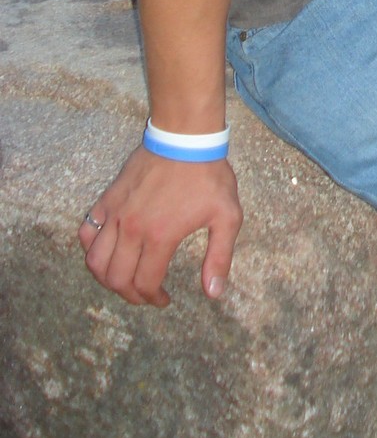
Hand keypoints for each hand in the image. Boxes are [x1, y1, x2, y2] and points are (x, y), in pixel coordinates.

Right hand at [78, 146, 242, 306]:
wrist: (185, 137)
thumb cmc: (208, 175)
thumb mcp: (226, 216)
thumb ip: (219, 257)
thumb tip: (213, 293)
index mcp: (160, 236)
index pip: (144, 283)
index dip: (152, 299)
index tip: (164, 299)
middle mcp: (132, 228)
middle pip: (116, 278)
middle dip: (130, 295)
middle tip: (145, 294)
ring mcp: (116, 213)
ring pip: (95, 260)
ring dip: (107, 278)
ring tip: (125, 279)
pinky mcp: (108, 199)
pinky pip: (88, 231)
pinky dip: (91, 248)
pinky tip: (107, 251)